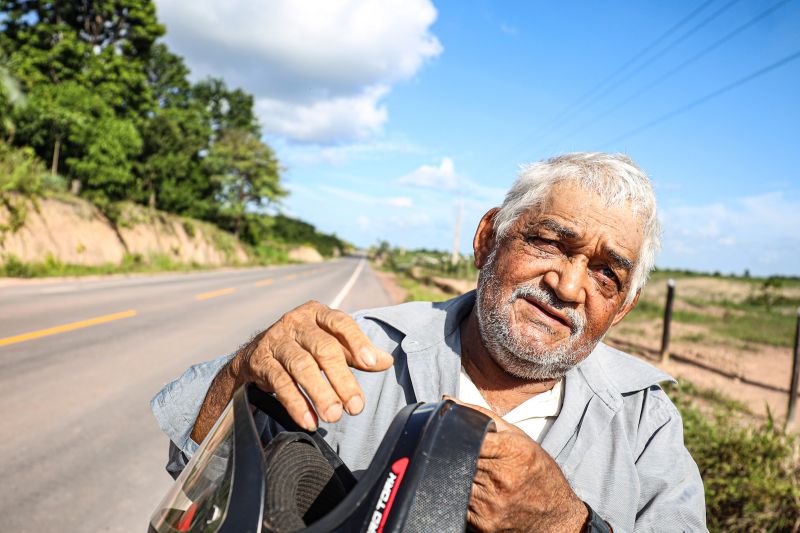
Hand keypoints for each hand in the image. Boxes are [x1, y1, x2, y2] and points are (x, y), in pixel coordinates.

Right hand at [234, 300, 392, 429]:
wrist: (256, 354)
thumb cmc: (303, 347)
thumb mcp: (330, 344)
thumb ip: (355, 353)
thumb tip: (386, 361)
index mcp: (318, 314)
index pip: (341, 323)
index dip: (357, 342)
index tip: (371, 364)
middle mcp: (296, 323)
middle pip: (323, 348)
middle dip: (342, 378)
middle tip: (355, 407)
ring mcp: (276, 341)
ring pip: (301, 366)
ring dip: (319, 393)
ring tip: (334, 416)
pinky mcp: (261, 362)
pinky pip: (280, 383)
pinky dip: (296, 404)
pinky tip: (309, 421)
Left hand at [445, 397, 587, 532]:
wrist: (556, 515)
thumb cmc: (538, 472)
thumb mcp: (518, 438)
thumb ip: (482, 416)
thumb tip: (449, 402)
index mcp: (512, 452)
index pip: (468, 437)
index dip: (457, 434)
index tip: (456, 435)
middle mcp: (502, 478)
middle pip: (459, 459)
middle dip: (457, 455)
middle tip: (467, 456)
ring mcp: (492, 503)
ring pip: (455, 481)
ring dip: (458, 475)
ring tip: (475, 474)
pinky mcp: (483, 523)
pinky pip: (459, 503)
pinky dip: (462, 495)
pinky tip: (478, 492)